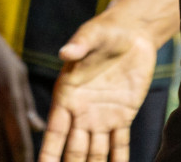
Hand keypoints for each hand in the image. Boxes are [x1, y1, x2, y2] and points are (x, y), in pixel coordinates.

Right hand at [39, 11, 159, 161]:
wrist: (132, 32)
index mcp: (67, 96)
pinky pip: (120, 145)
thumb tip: (65, 52)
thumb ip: (79, 45)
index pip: (54, 133)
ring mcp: (102, 117)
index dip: (47, 155)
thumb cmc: (106, 31)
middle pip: (73, 151)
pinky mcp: (122, 116)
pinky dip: (118, 161)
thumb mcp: (93, 34)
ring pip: (94, 154)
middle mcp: (81, 112)